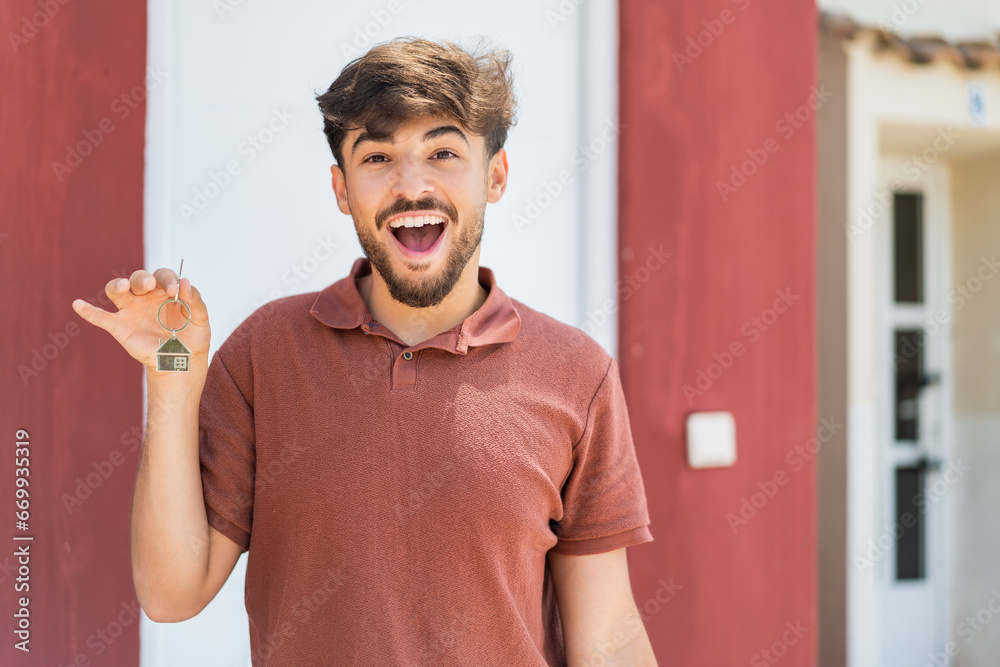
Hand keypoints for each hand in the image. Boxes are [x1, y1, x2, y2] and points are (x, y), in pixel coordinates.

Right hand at [72, 268, 210, 373]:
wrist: (182, 363)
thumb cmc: (192, 338)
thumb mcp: (200, 319)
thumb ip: (195, 300)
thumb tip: (185, 282)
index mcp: (165, 291)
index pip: (162, 276)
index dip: (167, 280)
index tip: (174, 291)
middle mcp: (146, 297)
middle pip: (138, 279)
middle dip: (142, 279)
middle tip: (149, 285)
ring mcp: (131, 311)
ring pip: (117, 291)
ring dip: (117, 286)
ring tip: (123, 287)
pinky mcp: (120, 327)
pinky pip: (101, 318)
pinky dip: (89, 311)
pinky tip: (78, 304)